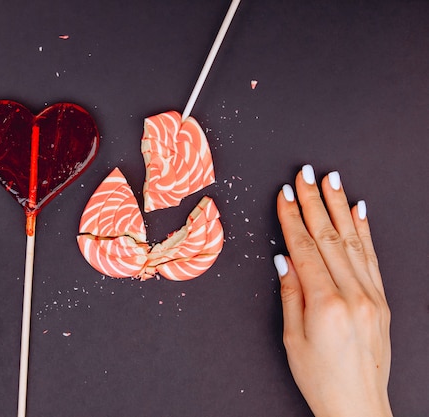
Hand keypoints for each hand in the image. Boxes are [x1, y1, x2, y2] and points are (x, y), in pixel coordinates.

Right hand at [274, 165, 391, 416]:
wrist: (359, 405)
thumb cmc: (321, 378)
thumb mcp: (292, 338)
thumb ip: (290, 294)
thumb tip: (284, 259)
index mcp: (326, 304)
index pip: (304, 248)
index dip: (292, 218)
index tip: (285, 194)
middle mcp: (354, 294)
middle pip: (328, 237)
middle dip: (314, 202)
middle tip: (305, 174)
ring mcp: (372, 296)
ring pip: (352, 241)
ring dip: (339, 207)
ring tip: (331, 180)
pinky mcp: (382, 300)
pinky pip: (373, 257)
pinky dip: (365, 231)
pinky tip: (359, 210)